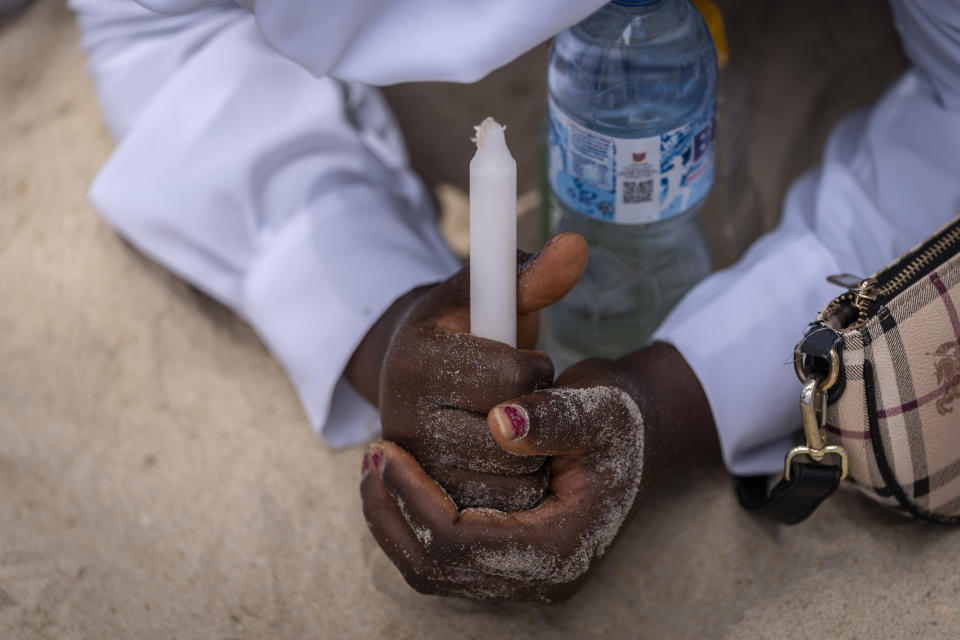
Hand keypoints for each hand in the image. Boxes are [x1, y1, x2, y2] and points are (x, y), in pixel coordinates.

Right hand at [350, 232, 588, 510]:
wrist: (420, 378)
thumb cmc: (467, 329)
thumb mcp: (492, 296)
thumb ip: (534, 277)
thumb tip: (577, 245)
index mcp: (416, 357)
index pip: (510, 377)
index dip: (534, 369)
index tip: (523, 361)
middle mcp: (402, 415)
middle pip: (511, 435)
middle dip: (535, 417)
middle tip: (522, 400)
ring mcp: (414, 464)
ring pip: (509, 476)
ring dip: (532, 455)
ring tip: (517, 427)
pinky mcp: (428, 499)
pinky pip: (498, 506)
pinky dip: (519, 486)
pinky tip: (511, 459)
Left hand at [360, 343, 718, 601]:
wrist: (639, 438)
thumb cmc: (620, 422)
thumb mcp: (600, 407)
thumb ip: (556, 416)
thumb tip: (499, 423)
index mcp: (561, 547)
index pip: (461, 541)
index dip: (413, 496)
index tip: (386, 450)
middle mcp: (541, 576)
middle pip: (436, 568)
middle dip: (392, 513)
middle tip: (370, 458)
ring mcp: (523, 575)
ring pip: (432, 570)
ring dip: (395, 521)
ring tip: (374, 467)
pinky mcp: (509, 562)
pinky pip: (443, 558)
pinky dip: (413, 522)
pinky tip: (397, 480)